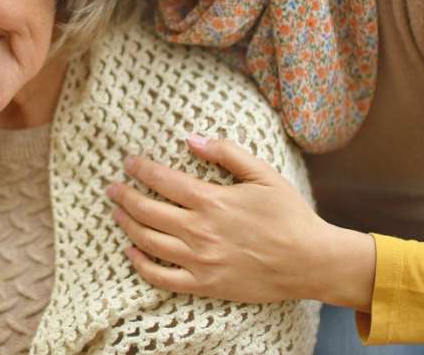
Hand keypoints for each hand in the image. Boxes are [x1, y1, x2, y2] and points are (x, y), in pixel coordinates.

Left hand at [107, 134, 375, 308]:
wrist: (311, 262)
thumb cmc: (289, 215)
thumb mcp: (263, 174)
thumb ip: (227, 153)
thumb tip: (192, 138)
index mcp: (212, 201)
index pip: (162, 180)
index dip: (140, 169)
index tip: (128, 162)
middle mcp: (199, 231)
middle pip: (147, 210)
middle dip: (123, 196)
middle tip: (112, 187)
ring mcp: (200, 260)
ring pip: (147, 241)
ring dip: (126, 224)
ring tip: (117, 212)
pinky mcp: (204, 284)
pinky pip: (161, 277)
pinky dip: (140, 265)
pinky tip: (130, 251)